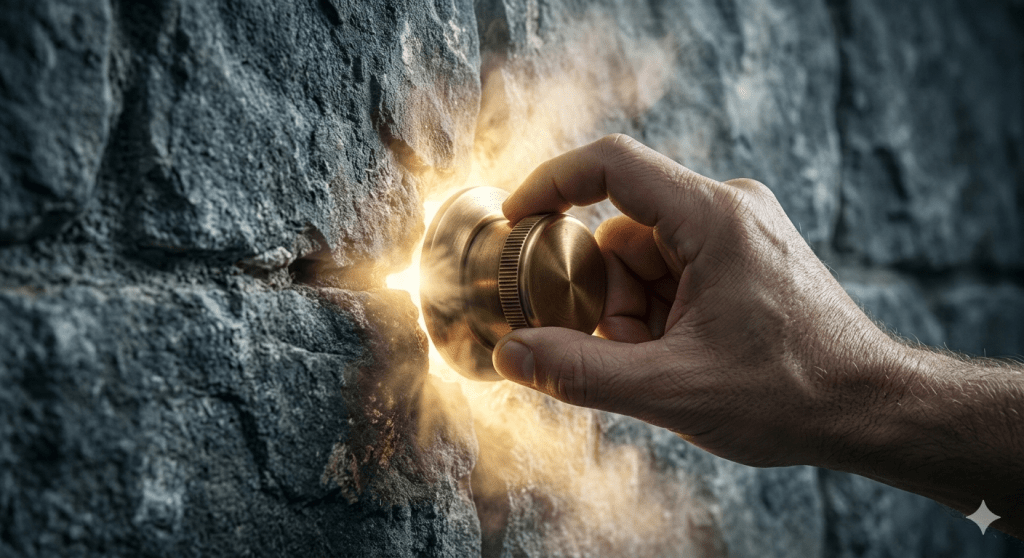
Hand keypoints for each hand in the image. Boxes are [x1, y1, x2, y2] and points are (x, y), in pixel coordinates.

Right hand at [492, 134, 901, 467]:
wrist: (872, 409)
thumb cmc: (792, 394)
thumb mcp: (673, 389)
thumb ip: (582, 371)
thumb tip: (511, 353)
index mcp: (713, 218)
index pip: (612, 165)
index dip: (551, 185)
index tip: (515, 222)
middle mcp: (728, 210)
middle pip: (622, 231)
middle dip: (606, 296)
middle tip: (626, 351)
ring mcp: (738, 233)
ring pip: (644, 258)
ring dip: (633, 312)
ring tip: (666, 363)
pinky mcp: (743, 258)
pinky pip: (672, 272)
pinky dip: (659, 314)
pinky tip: (684, 356)